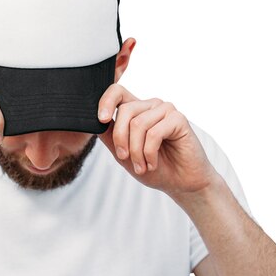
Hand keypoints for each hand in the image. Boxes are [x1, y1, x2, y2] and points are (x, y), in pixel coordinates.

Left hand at [97, 84, 220, 196]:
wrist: (180, 183)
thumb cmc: (154, 167)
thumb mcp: (124, 153)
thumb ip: (110, 136)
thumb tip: (94, 122)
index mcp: (136, 110)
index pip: (117, 91)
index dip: (106, 101)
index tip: (101, 119)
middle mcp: (151, 106)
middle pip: (125, 110)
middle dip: (121, 139)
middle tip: (125, 158)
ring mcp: (166, 110)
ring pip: (138, 124)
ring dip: (136, 151)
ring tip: (141, 167)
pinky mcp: (179, 119)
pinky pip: (154, 133)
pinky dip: (149, 153)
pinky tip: (152, 163)